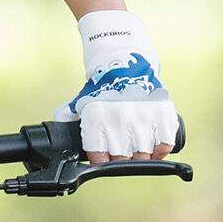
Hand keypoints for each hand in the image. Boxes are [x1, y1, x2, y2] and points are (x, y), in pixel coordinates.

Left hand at [53, 10, 178, 164]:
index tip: (104, 156)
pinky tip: (152, 142)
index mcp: (96, 117)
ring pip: (144, 156)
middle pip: (122, 159)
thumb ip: (68, 118)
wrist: (124, 62)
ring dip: (140, 154)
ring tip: (135, 142)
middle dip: (120, 157)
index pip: (99, 157)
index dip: (101, 160)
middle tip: (120, 147)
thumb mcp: (82, 100)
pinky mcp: (163, 114)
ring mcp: (143, 117)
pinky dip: (160, 149)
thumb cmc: (103, 87)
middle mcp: (119, 118)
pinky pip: (165, 146)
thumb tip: (57, 134)